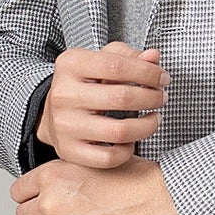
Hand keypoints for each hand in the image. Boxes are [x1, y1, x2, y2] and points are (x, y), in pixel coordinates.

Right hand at [38, 45, 166, 169]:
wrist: (52, 113)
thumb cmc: (85, 84)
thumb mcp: (102, 60)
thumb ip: (129, 56)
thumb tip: (153, 57)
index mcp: (71, 64)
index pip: (117, 65)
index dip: (148, 72)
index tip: (162, 78)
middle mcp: (63, 95)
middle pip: (122, 98)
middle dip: (152, 98)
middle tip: (160, 98)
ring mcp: (65, 125)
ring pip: (120, 131)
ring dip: (147, 126)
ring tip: (154, 119)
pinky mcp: (69, 151)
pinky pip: (109, 157)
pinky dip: (127, 151)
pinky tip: (131, 140)